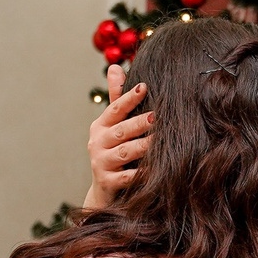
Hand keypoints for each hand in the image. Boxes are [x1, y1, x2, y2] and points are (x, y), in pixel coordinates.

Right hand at [80, 66, 150, 209]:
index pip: (114, 109)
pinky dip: (140, 173)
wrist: (105, 191)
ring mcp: (101, 163)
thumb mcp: (113, 126)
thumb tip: (115, 67)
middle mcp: (97, 143)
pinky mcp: (107, 182)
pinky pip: (127, 177)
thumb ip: (116, 98)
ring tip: (160, 141)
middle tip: (156, 116)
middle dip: (138, 123)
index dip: (128, 98)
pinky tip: (155, 169)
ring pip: (125, 153)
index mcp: (100, 126)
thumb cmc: (114, 151)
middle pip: (120, 131)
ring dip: (142, 146)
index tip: (144, 87)